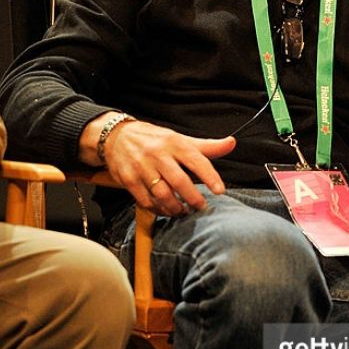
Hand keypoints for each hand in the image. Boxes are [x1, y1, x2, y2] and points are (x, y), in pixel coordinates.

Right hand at [82, 117, 235, 215]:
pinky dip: (158, 209)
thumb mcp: (180, 139)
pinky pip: (145, 200)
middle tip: (201, 207)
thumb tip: (231, 143)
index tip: (220, 190)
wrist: (117, 137)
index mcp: (175, 143)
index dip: (210, 176)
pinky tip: (165, 210)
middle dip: (193, 198)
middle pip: (179, 181)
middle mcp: (158, 154)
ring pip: (162, 194)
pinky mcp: (129, 180)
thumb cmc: (155, 141)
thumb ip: (207, 146)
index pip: (196, 160)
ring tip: (183, 211)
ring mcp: (142, 167)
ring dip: (175, 207)